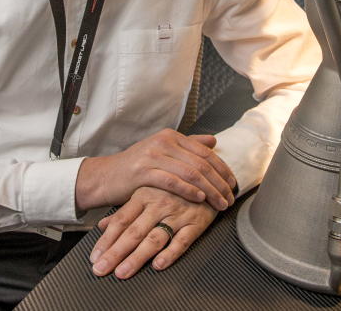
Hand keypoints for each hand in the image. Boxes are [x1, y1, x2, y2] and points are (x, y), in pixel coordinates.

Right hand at [75, 129, 235, 211]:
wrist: (106, 177)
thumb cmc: (136, 168)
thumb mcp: (163, 153)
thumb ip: (188, 146)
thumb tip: (213, 140)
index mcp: (171, 136)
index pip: (205, 152)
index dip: (222, 169)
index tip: (233, 184)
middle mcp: (164, 141)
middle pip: (201, 163)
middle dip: (219, 182)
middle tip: (230, 198)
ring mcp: (153, 155)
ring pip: (191, 172)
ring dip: (209, 190)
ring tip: (219, 203)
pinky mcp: (144, 171)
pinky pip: (173, 181)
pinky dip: (189, 190)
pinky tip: (199, 198)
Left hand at [89, 187, 217, 278]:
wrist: (208, 175)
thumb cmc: (174, 187)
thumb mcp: (146, 192)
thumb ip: (125, 211)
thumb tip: (103, 226)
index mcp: (143, 195)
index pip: (121, 220)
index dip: (106, 239)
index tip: (95, 257)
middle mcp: (158, 205)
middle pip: (134, 232)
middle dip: (116, 252)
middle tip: (101, 269)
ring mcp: (177, 214)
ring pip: (155, 238)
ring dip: (137, 257)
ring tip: (123, 272)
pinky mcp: (196, 223)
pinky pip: (183, 240)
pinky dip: (171, 253)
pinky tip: (158, 264)